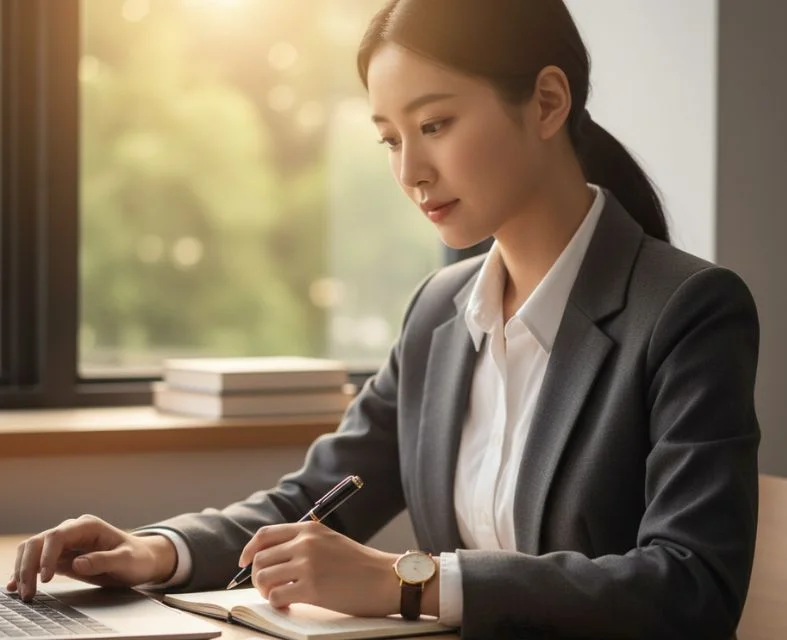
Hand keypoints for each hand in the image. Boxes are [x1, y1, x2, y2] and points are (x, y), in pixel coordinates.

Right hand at [6, 515, 176, 600]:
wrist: (143, 560)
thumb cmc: (138, 558)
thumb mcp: (126, 560)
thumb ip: (103, 560)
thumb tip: (77, 563)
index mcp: (88, 526)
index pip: (57, 535)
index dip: (47, 556)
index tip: (47, 579)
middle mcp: (73, 531)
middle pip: (38, 542)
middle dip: (28, 566)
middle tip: (29, 593)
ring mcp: (66, 544)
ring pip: (32, 551)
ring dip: (23, 570)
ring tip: (23, 593)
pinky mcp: (62, 558)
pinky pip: (38, 562)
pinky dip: (25, 573)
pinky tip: (15, 586)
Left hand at [239, 521, 405, 616]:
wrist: (385, 578)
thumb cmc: (360, 565)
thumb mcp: (330, 541)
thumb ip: (304, 543)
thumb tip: (273, 558)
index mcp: (309, 529)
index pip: (265, 535)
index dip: (249, 550)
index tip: (243, 563)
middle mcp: (305, 543)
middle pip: (260, 558)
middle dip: (256, 575)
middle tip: (266, 587)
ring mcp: (308, 565)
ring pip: (263, 577)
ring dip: (264, 590)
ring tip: (277, 596)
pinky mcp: (312, 588)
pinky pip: (276, 596)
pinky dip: (276, 603)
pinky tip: (287, 604)